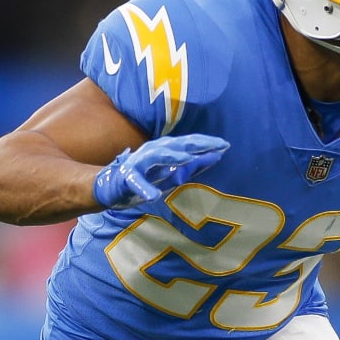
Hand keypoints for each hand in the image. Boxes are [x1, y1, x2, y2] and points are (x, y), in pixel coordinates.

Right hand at [93, 133, 229, 209]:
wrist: (113, 188)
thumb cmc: (146, 178)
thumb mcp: (173, 174)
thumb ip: (193, 167)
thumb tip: (216, 157)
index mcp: (165, 149)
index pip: (189, 144)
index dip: (206, 143)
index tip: (225, 145)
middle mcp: (153, 151)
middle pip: (177, 144)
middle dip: (197, 144)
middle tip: (216, 146)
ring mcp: (140, 163)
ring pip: (157, 156)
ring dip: (172, 157)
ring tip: (188, 159)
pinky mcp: (127, 178)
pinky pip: (136, 183)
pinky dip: (145, 188)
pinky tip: (153, 196)